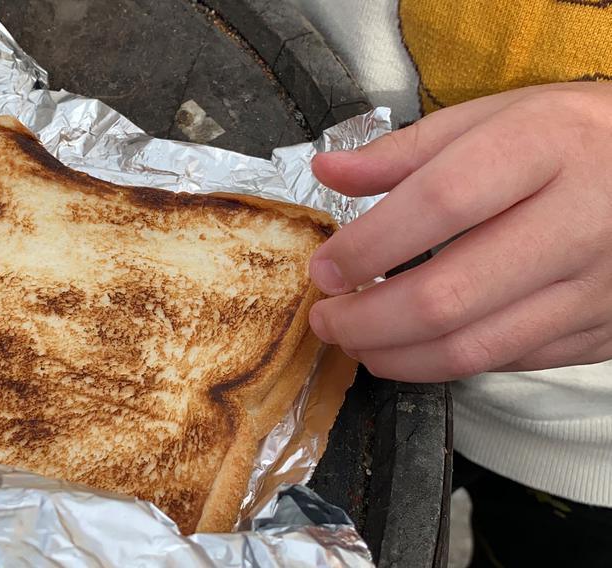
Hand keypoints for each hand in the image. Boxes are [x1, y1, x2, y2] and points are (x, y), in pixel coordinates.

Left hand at [307, 82, 611, 380]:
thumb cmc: (571, 138)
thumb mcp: (494, 118)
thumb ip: (405, 149)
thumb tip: (327, 169)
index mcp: (546, 146)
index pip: (440, 203)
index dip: (368, 245)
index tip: (324, 268)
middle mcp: (579, 220)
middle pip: (448, 296)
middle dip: (366, 321)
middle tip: (326, 319)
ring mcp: (595, 286)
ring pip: (473, 348)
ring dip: (395, 356)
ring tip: (356, 341)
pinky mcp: (600, 330)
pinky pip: (507, 362)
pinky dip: (445, 362)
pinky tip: (413, 346)